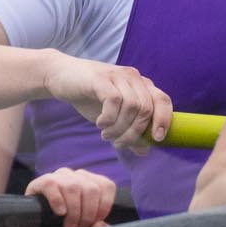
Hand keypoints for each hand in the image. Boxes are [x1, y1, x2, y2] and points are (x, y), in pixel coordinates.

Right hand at [27, 167, 118, 226]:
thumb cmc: (66, 225)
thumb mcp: (86, 226)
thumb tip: (100, 224)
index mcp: (92, 182)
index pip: (106, 186)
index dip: (103, 207)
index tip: (94, 223)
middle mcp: (78, 175)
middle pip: (91, 189)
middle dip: (87, 214)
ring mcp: (60, 176)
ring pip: (73, 187)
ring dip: (73, 211)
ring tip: (69, 226)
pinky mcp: (43, 181)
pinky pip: (52, 185)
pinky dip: (57, 201)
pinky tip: (59, 213)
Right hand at [44, 55, 172, 154]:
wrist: (61, 77)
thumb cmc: (90, 97)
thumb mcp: (112, 117)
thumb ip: (129, 131)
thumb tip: (144, 151)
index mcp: (141, 85)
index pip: (163, 100)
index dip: (164, 120)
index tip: (156, 139)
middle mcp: (133, 77)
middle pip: (147, 109)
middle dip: (134, 133)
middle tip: (118, 143)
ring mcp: (118, 76)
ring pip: (132, 107)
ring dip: (120, 128)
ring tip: (106, 135)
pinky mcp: (102, 78)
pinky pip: (114, 101)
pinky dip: (109, 118)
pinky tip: (100, 123)